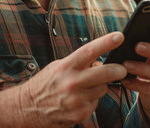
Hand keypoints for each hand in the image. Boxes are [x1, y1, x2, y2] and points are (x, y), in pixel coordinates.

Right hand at [0, 32, 126, 127]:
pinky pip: (95, 103)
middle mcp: (72, 83)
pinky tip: (78, 100)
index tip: (119, 37)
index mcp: (66, 67)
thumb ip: (78, 63)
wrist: (27, 107)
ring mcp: (76, 100)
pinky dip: (91, 101)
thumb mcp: (58, 67)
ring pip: (102, 89)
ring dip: (99, 87)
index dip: (106, 43)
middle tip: (122, 69)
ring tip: (85, 88)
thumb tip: (99, 62)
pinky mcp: (80, 114)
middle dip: (118, 70)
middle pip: (105, 73)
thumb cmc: (45, 84)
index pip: (89, 51)